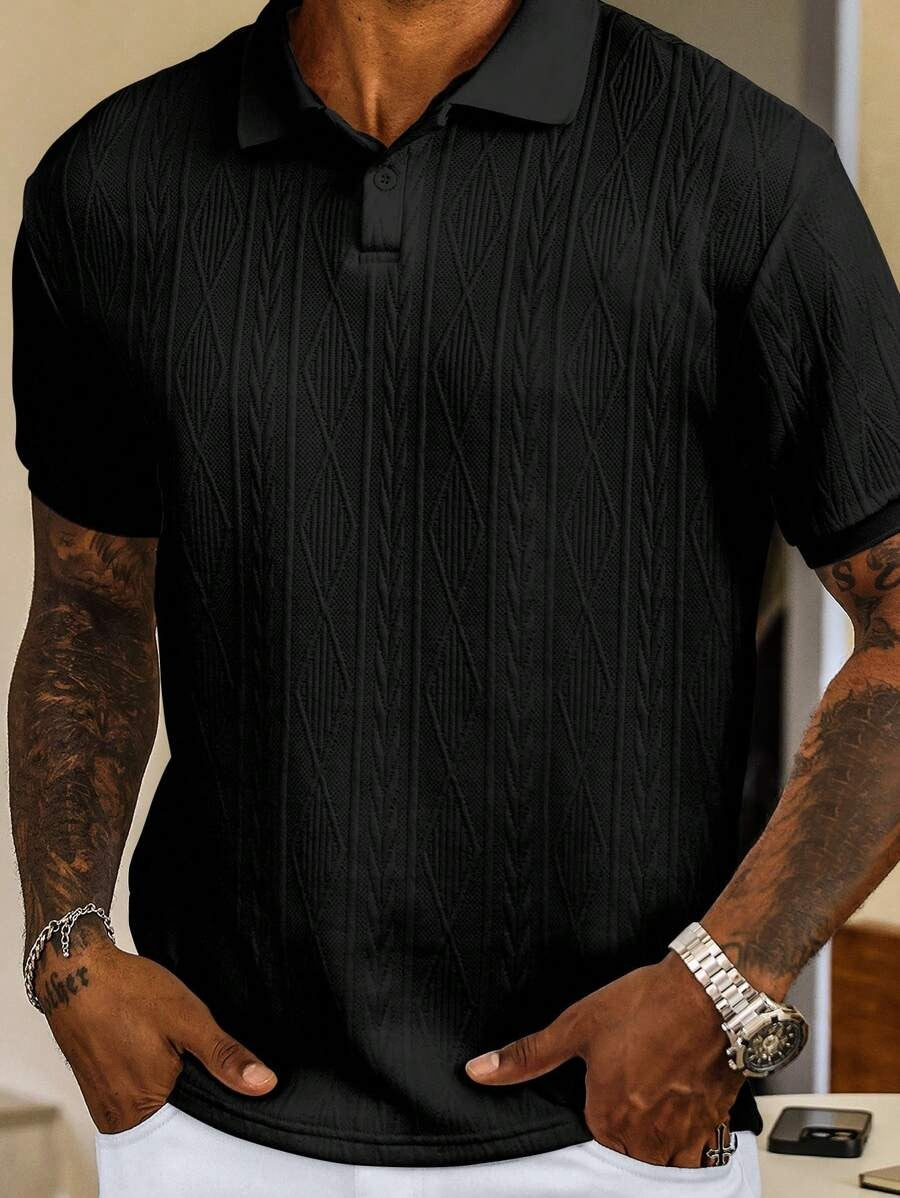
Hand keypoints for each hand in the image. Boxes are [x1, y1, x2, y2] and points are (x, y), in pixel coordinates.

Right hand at [33, 925, 277, 1133]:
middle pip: (176, 1118)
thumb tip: (263, 1084)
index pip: (199, 1123)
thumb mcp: (187, 1018)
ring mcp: (106, 1105)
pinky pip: (137, 1096)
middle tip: (194, 1050)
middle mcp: (120, 1117)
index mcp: (142, 1109)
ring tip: (175, 1049)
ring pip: (157, 1105)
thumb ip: (224, 1056)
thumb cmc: (127, 991)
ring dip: (172, 1082)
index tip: (226, 1071)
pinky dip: (154, 1078)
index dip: (219, 1098)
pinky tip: (159, 1052)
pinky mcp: (98, 1090)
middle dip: (195, 1090)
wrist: (75, 971)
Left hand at [465, 951, 743, 1167]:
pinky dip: (692, 1135)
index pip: (594, 1132)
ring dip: (660, 1134)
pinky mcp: (715, 1125)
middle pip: (628, 1149)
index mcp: (609, 1118)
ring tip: (661, 1089)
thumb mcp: (576, 1024)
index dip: (600, 1101)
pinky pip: (699, 1152)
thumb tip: (480, 1070)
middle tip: (638, 1079)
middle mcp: (648, 1139)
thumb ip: (527, 1056)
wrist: (711, 992)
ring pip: (664, 1157)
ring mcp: (686, 1136)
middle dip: (629, 1121)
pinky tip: (686, 1099)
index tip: (611, 1077)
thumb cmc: (649, 1005)